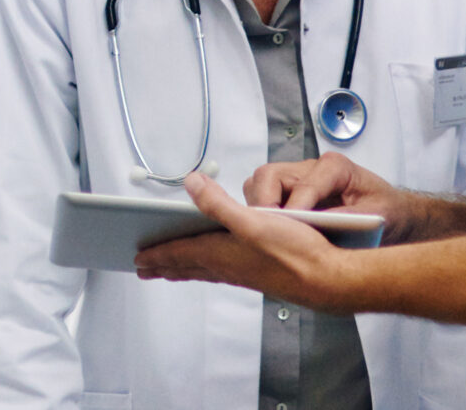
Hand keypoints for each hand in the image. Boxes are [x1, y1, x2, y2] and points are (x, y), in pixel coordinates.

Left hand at [132, 173, 358, 309]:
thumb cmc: (295, 253)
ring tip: (170, 269)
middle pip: (187, 266)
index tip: (137, 258)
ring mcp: (244, 273)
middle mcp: (228, 266)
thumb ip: (218, 203)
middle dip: (164, 265)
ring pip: (204, 270)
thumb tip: (190, 183)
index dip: (156, 253)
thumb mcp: (252, 220)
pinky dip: (208, 269)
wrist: (328, 280)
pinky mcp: (259, 275)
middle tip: (144, 269)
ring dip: (184, 268)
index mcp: (220, 253)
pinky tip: (216, 267)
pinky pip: (222, 272)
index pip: (179, 253)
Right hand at [243, 153, 402, 225]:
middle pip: (269, 175)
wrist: (392, 213)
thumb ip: (349, 218)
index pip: (303, 185)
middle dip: (264, 203)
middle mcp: (311, 167)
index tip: (289, 231)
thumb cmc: (386, 211)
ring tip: (268, 235)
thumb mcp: (377, 216)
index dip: (294, 209)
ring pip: (260, 183)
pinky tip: (272, 235)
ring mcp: (297, 178)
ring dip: (259, 208)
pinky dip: (262, 214)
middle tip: (269, 232)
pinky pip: (264, 196)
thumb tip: (319, 228)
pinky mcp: (290, 192)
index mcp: (335, 167)